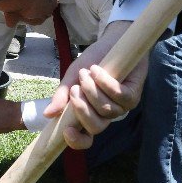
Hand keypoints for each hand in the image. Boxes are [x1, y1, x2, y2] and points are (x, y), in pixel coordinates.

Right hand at [44, 21, 147, 148]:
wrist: (113, 41)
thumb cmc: (93, 61)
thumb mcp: (72, 77)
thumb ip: (63, 95)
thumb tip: (48, 114)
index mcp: (90, 114)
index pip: (85, 138)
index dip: (77, 141)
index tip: (66, 130)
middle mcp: (106, 115)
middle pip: (96, 127)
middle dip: (83, 109)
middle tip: (75, 88)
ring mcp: (121, 107)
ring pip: (106, 110)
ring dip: (93, 90)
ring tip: (87, 72)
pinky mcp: (133, 95)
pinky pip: (119, 96)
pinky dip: (106, 82)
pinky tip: (98, 70)